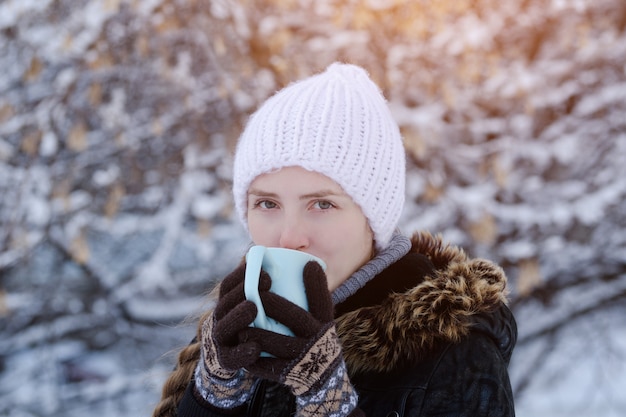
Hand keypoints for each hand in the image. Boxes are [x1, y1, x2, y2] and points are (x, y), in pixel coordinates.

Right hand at [195, 263, 266, 409]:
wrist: (235, 355)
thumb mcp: (261, 302)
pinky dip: (242, 352)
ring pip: (224, 328)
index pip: (229, 284)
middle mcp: (221, 318)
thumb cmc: (257, 322)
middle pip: (225, 304)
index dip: (241, 274)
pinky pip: (232, 357)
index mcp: (229, 301)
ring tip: (253, 308)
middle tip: (264, 284)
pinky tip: (255, 348)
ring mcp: (222, 339)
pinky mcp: (227, 359)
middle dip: (241, 292)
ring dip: (237, 317)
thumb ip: (273, 287)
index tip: (264, 269)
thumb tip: (308, 264)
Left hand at [241, 261, 359, 415]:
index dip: (279, 302)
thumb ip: (317, 290)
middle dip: (264, 313)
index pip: (300, 313)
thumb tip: (308, 262)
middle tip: (248, 301)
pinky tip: (241, 346)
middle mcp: (310, 346)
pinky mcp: (285, 375)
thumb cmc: (318, 334)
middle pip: (285, 326)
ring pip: (270, 347)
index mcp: (320, 327)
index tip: (263, 287)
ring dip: (252, 334)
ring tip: (240, 323)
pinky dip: (251, 356)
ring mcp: (297, 362)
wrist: (323, 373)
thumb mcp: (324, 314)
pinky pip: (264, 366)